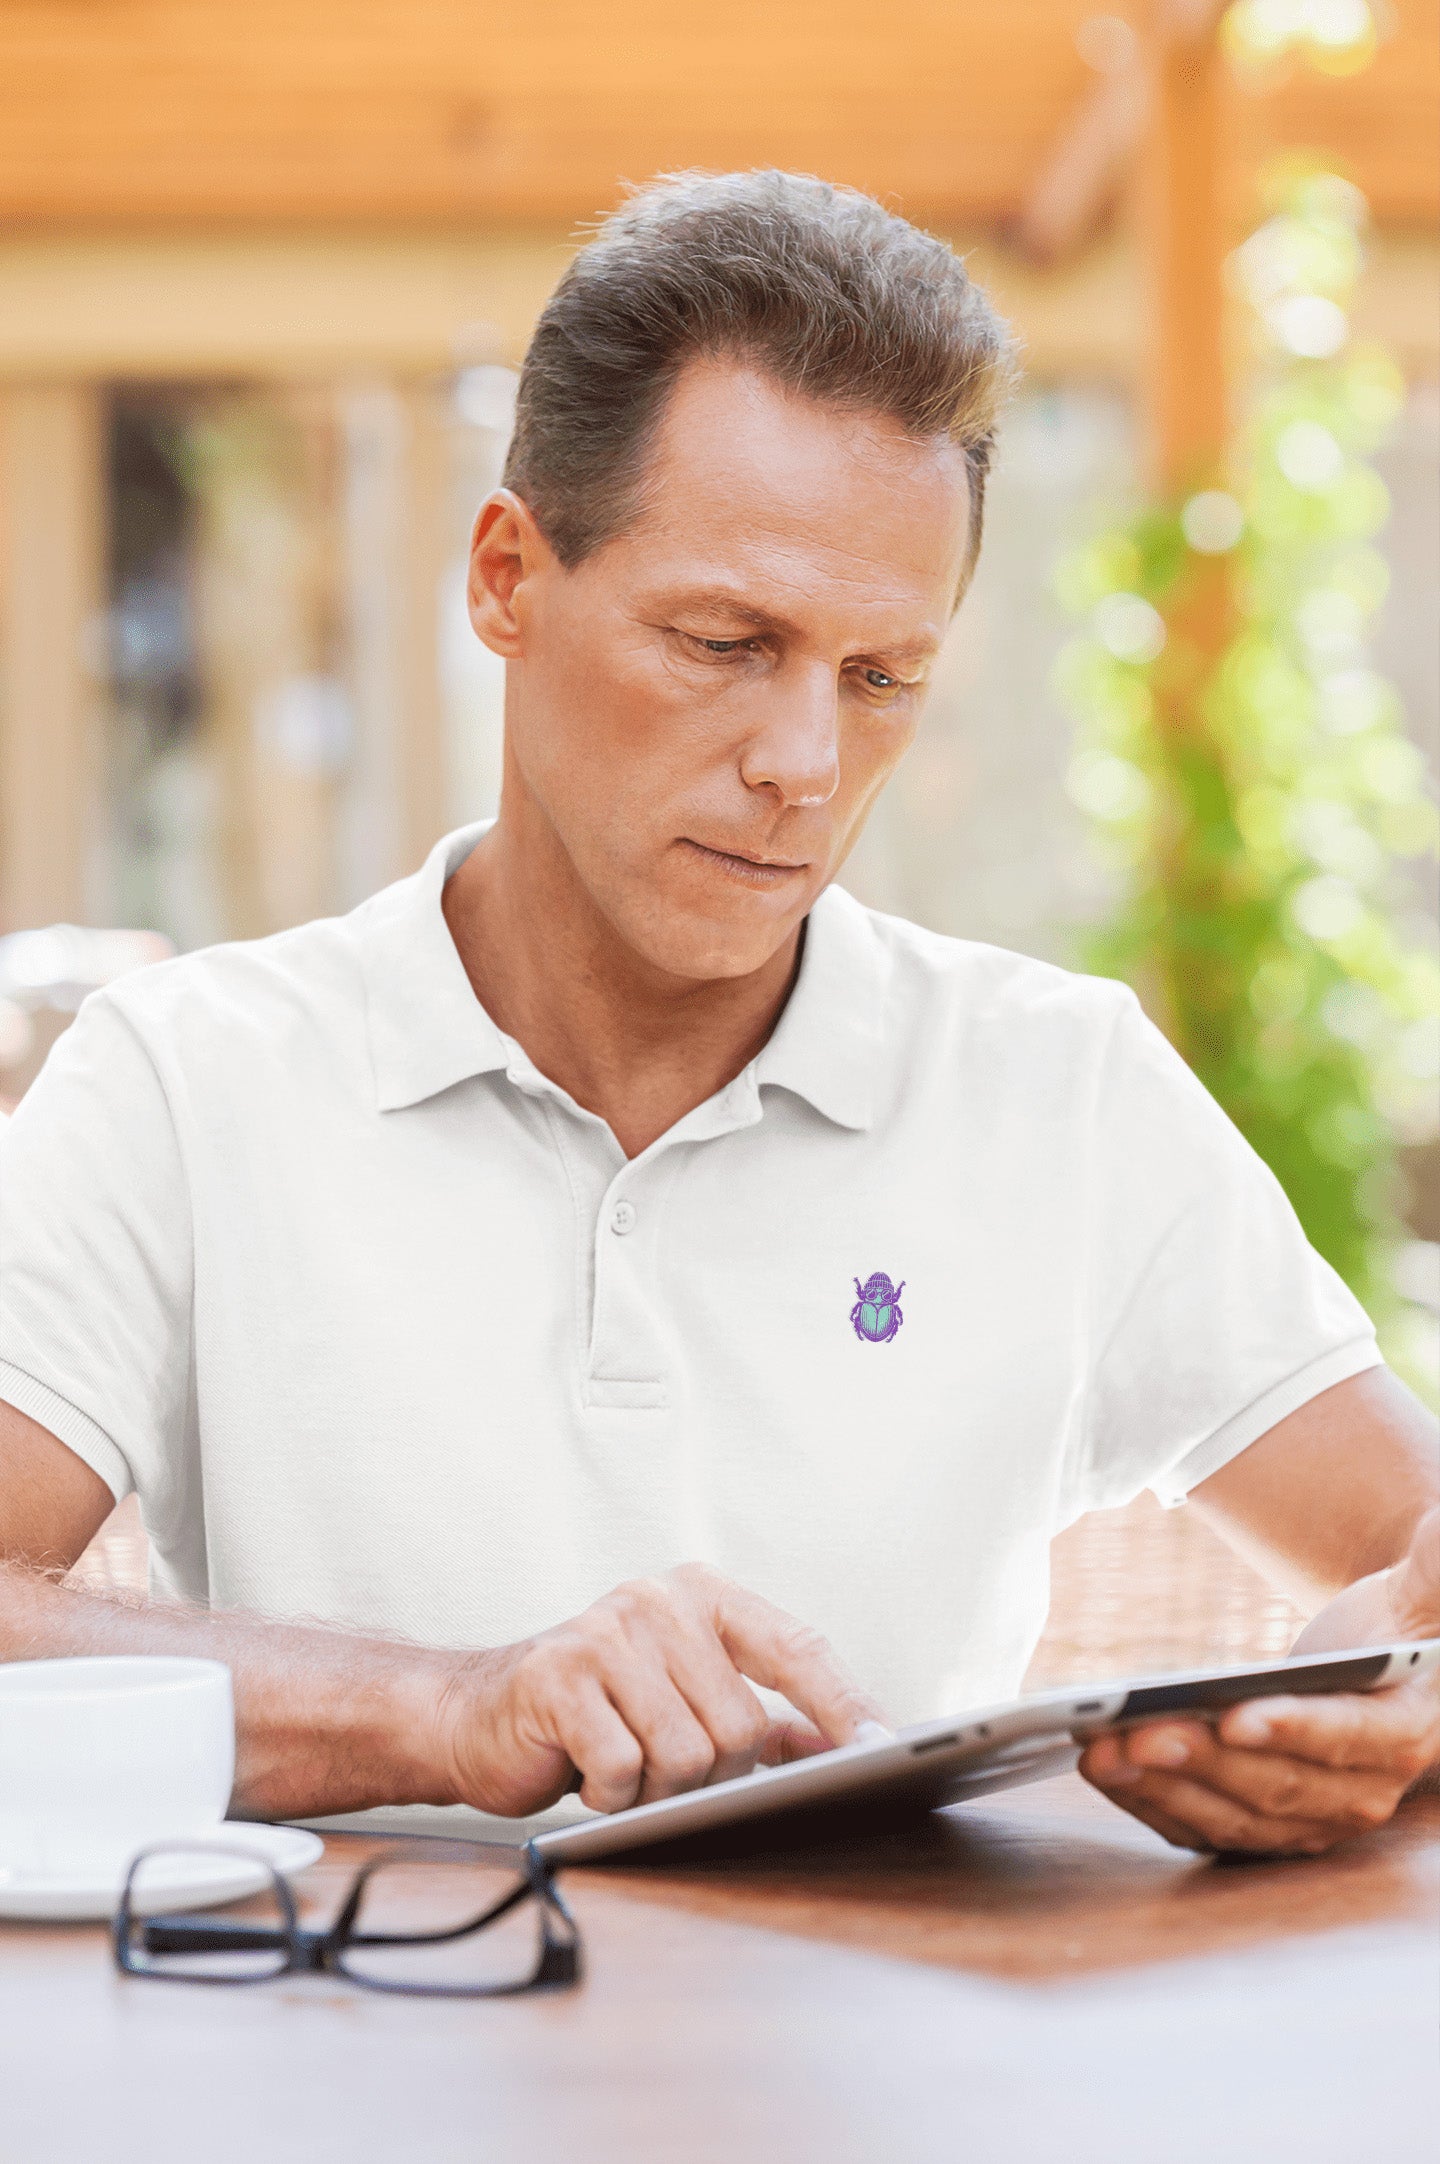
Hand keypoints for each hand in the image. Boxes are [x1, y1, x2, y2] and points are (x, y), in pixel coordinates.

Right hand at [433, 1562, 884, 1818]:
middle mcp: (658, 1600)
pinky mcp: (561, 1678)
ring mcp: (607, 1633)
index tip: (885, 1744)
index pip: (796, 1646)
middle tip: (661, 1766)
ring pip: (687, 1756)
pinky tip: (586, 1771)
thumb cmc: (595, 1712)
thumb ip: (759, 1714)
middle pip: (740, 1727)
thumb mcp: (684, 1697)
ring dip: (657, 1789)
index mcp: (701, 1594)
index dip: (843, 1701)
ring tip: (622, 1765)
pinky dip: (611, 1794)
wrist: (475, 1716)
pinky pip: (626, 1771)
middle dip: (710, 1773)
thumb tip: (837, 1747)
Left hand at [1081, 1508, 1439, 1855]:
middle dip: (1203, 1761)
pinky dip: (1154, 1805)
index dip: (1293, 1729)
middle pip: (1278, 1785)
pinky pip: (1207, 1827)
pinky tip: (1105, 1772)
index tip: (1233, 1716)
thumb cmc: (1403, 1618)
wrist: (1389, 1665)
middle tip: (1135, 1732)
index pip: (1348, 1737)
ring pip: (1236, 1816)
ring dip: (1165, 1789)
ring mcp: (1313, 1817)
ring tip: (1101, 1752)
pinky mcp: (1268, 1825)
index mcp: (1404, 1730)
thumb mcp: (1431, 1583)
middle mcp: (1362, 1791)